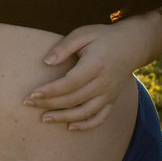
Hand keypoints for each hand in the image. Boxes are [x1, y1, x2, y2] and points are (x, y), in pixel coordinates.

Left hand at [23, 21, 147, 130]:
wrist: (133, 44)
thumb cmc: (104, 37)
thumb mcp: (83, 34)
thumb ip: (64, 47)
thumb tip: (46, 62)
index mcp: (95, 65)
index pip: (69, 83)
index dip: (50, 91)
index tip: (32, 94)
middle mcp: (103, 83)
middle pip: (73, 99)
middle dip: (49, 104)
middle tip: (28, 104)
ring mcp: (109, 94)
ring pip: (85, 112)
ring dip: (63, 117)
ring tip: (44, 118)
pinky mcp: (112, 100)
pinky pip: (100, 118)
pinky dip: (86, 125)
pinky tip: (70, 126)